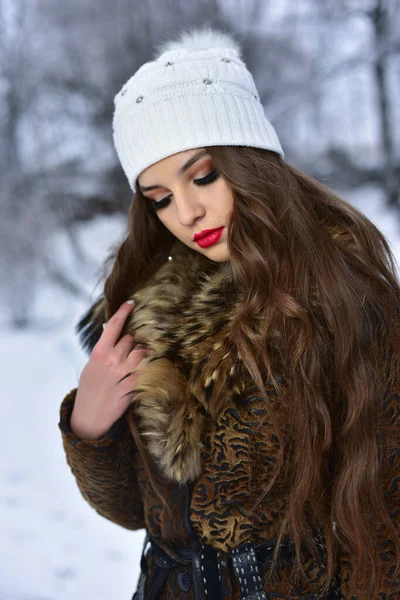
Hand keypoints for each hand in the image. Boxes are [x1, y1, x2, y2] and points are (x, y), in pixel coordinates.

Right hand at [70, 301, 146, 439]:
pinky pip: (148, 368)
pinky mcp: (135, 384)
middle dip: (132, 341)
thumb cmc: (90, 389)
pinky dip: (148, 367)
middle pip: (131, 338)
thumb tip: (110, 328)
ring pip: (142, 351)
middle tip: (129, 350)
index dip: (123, 311)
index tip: (131, 303)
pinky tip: (148, 370)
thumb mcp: (90, 366)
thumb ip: (102, 348)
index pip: (113, 325)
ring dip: (142, 353)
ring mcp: (125, 372)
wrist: (90, 417)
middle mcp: (113, 360)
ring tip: (136, 362)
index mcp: (99, 353)